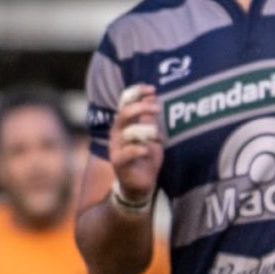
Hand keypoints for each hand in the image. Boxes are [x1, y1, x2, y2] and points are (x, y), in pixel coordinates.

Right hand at [109, 84, 164, 205]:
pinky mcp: (119, 163)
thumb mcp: (151, 134)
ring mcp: (117, 148)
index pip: (125, 102)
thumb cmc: (146, 156)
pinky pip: (126, 153)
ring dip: (146, 131)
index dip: (136, 93)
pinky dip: (138, 149)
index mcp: (124, 123)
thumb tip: (152, 95)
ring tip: (157, 137)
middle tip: (158, 109)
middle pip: (123, 114)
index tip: (151, 89)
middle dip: (141, 108)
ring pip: (127, 132)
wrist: (140, 184)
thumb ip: (150, 117)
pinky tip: (147, 150)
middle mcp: (117, 133)